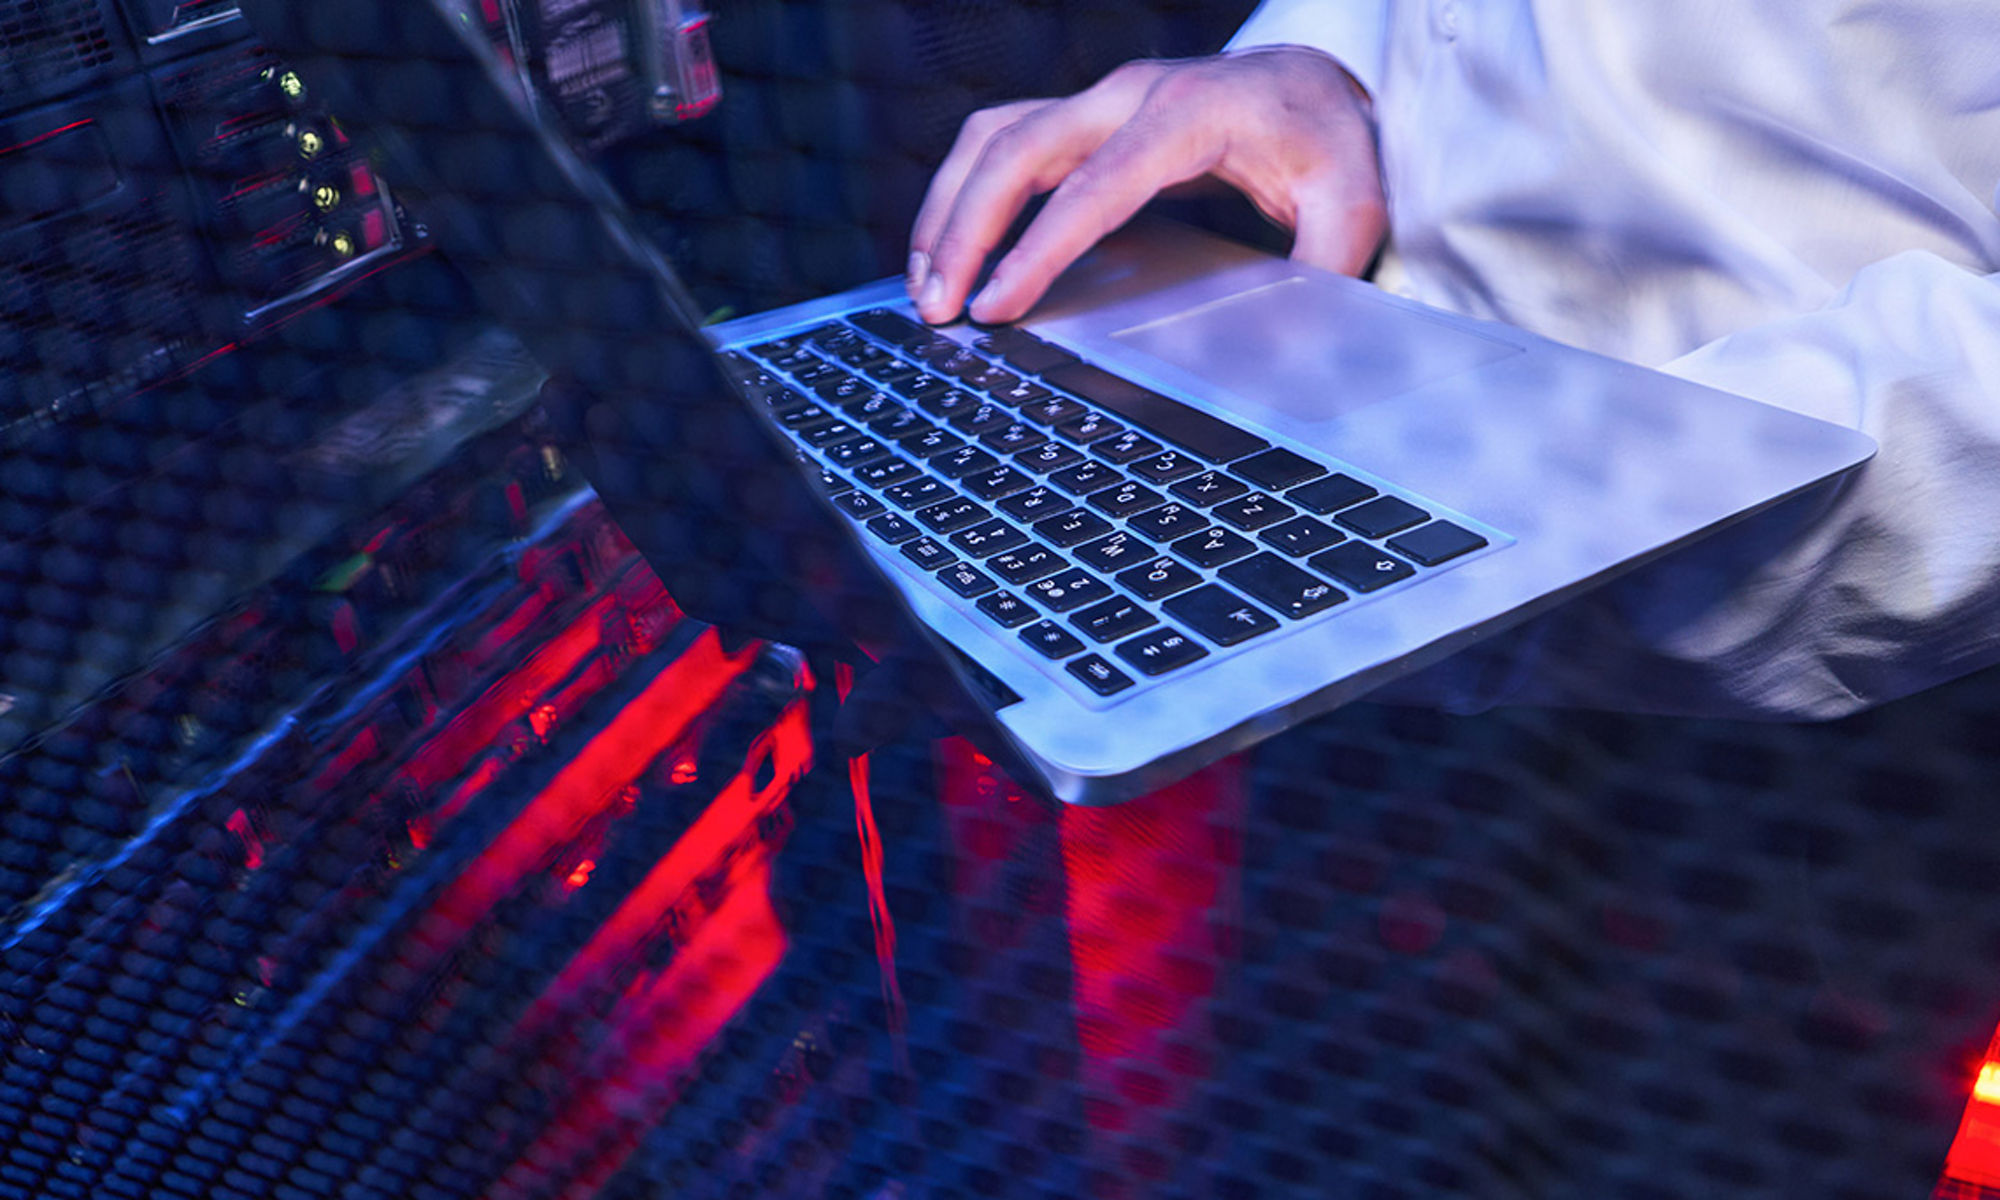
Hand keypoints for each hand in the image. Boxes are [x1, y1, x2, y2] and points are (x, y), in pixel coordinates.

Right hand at [906, 46, 1386, 324]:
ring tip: (924, 289)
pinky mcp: (1081, 121)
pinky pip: (999, 145)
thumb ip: (1322, 267)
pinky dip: (961, 195)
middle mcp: (1129, 97)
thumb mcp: (1352, 207)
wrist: (1314, 87)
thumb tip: (1290, 344)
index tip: (996, 306)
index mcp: (1189, 114)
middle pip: (1016, 150)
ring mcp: (1098, 103)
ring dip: (946, 210)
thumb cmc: (1329, 146)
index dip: (1039, 249)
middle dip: (964, 230)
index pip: (1095, 186)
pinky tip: (946, 253)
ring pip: (991, 140)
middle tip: (937, 310)